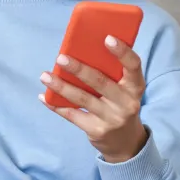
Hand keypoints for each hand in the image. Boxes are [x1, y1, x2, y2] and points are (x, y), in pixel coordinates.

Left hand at [39, 35, 147, 162]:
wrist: (125, 142)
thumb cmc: (120, 104)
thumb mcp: (125, 90)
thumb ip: (112, 73)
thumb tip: (82, 49)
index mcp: (135, 86)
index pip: (134, 66)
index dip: (122, 52)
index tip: (107, 38)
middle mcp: (126, 103)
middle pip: (101, 82)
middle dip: (79, 69)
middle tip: (61, 58)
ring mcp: (112, 118)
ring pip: (82, 99)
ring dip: (61, 86)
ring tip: (45, 75)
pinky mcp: (96, 130)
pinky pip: (73, 115)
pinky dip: (56, 105)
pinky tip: (44, 96)